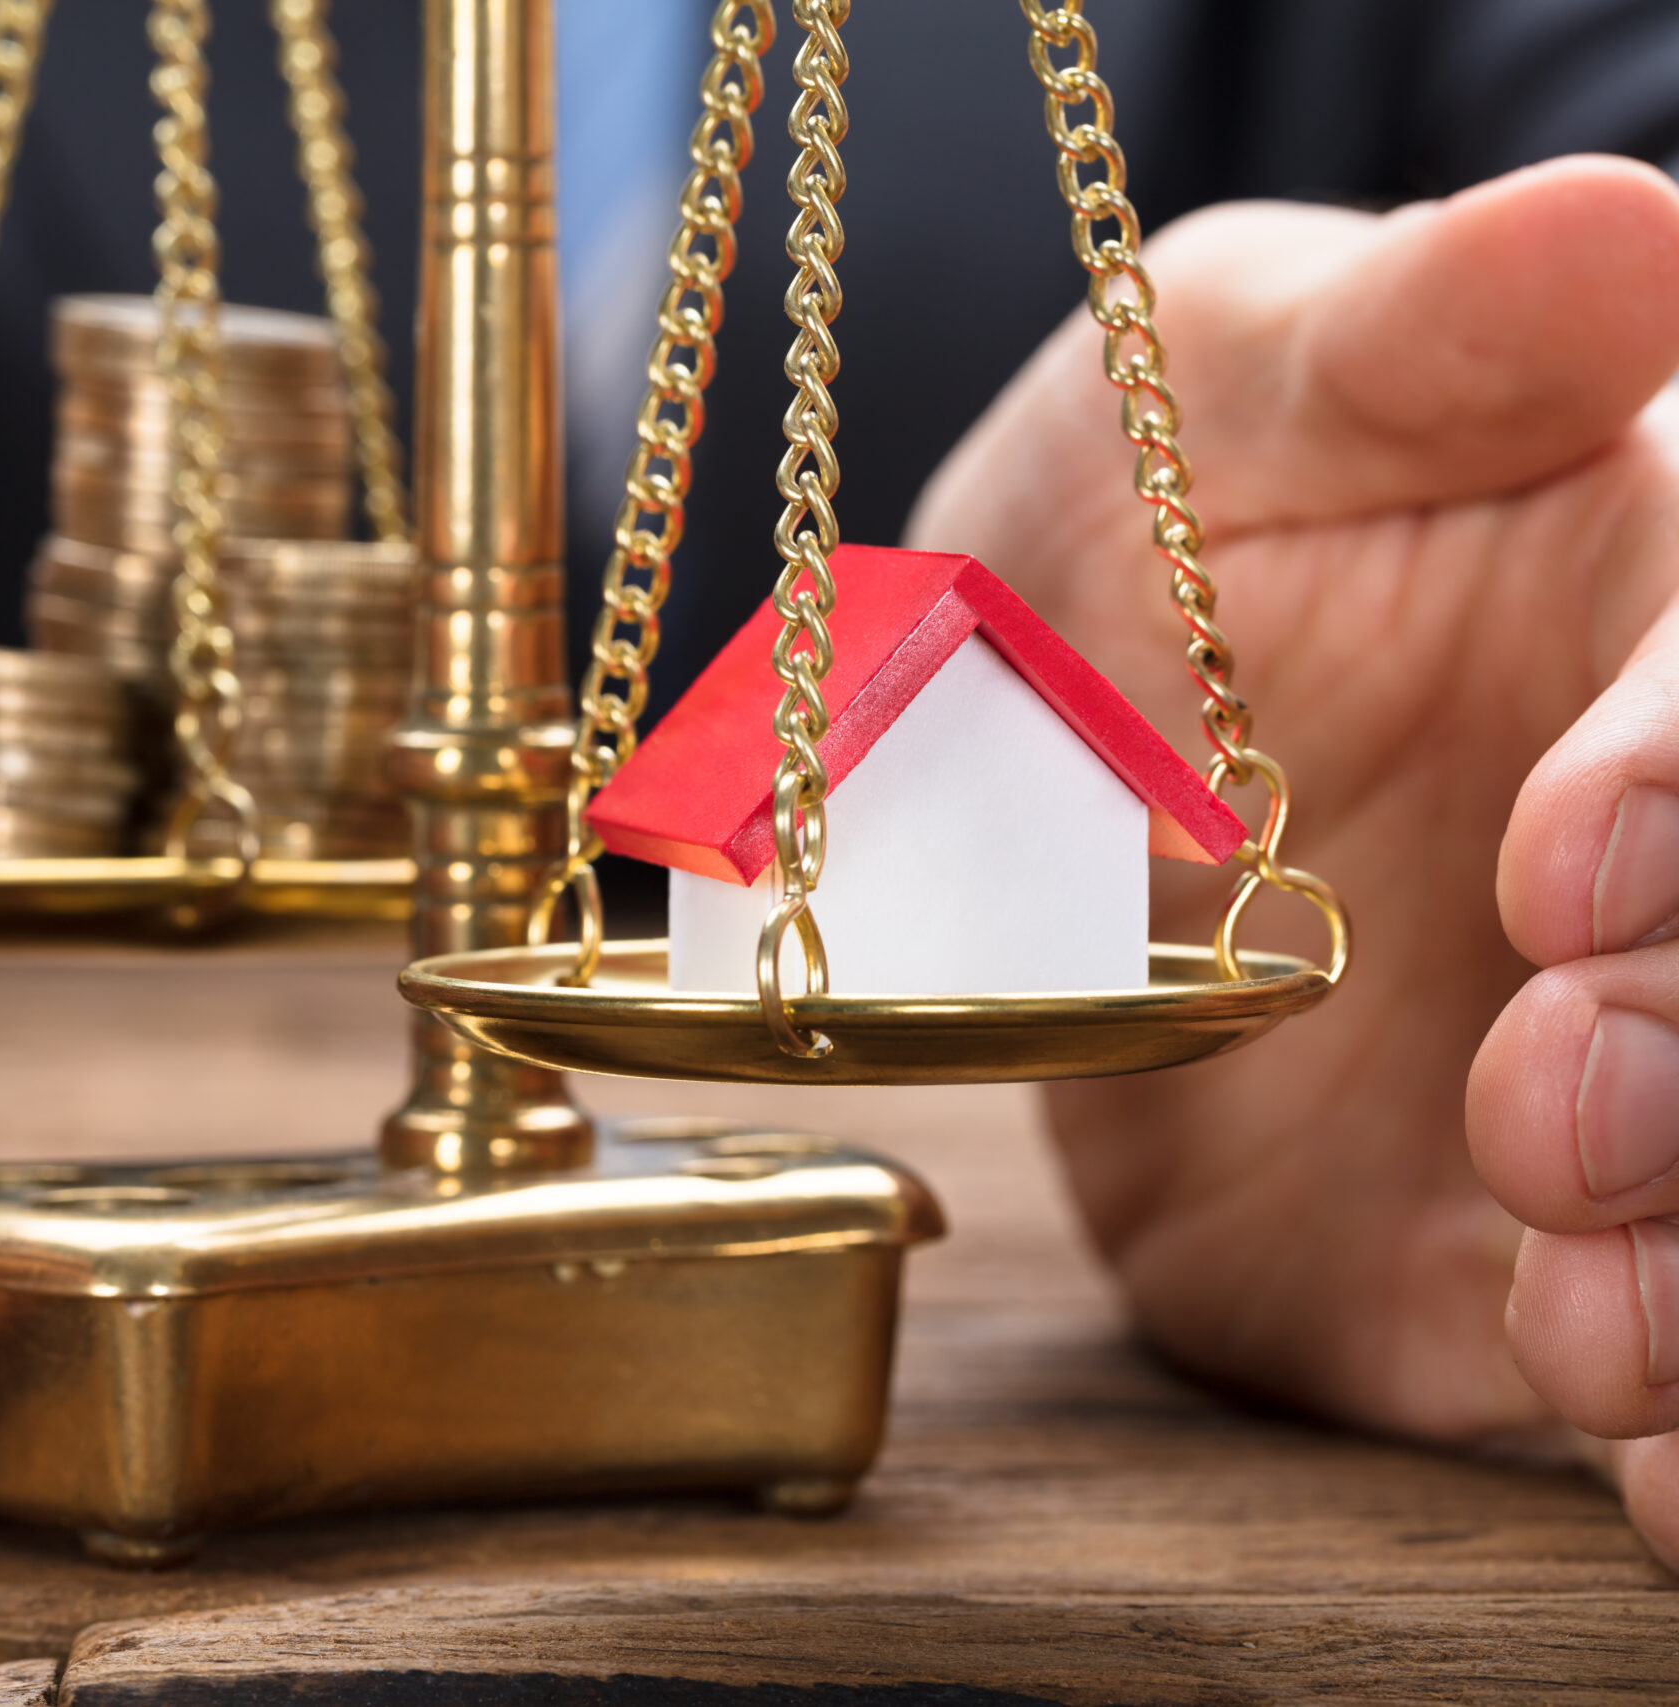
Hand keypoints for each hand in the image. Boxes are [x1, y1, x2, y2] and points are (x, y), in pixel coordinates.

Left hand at [909, 156, 1678, 1563]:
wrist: (1014, 771)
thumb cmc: (1143, 519)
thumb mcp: (1232, 383)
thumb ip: (1421, 335)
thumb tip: (1624, 231)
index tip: (1551, 866)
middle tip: (1545, 1097)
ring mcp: (1647, 1090)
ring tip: (1581, 1329)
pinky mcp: (1544, 1274)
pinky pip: (1664, 1398)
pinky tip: (1646, 1481)